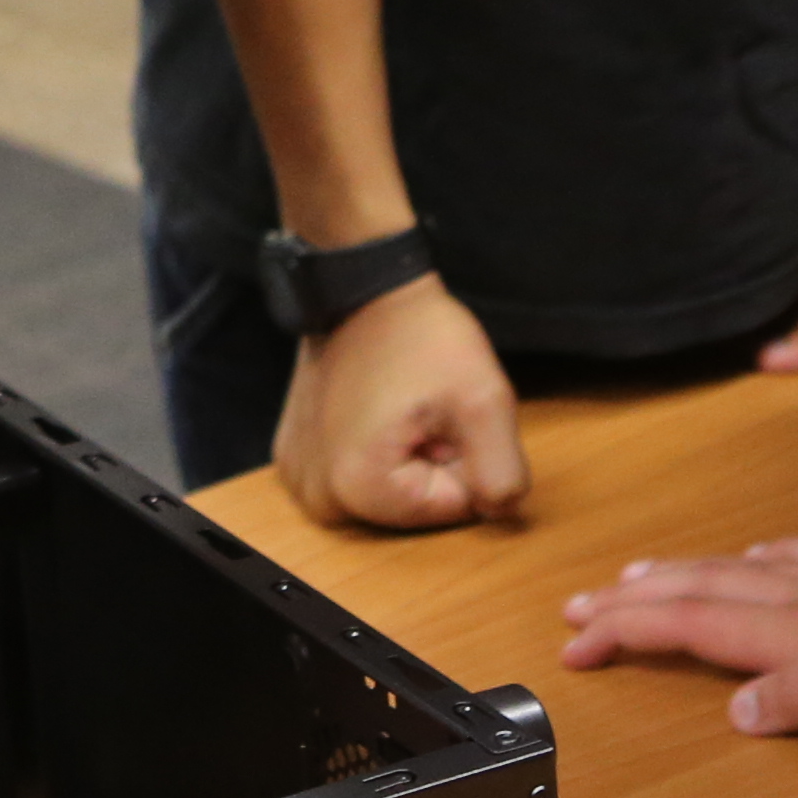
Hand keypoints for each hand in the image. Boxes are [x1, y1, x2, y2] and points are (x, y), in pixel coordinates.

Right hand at [272, 278, 530, 528]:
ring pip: (387, 491)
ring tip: (399, 403)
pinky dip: (372, 447)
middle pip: (414, 505)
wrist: (363, 284)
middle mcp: (319, 495)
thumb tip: (499, 513)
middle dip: (435, 460)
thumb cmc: (419, 334)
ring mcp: (300, 476)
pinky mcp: (294, 456)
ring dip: (407, 455)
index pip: (454, 506)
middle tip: (424, 405)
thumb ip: (503, 472)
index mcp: (360, 488)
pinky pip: (354, 473)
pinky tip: (373, 405)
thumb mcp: (483, 399)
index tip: (445, 411)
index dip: (467, 456)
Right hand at [557, 538, 797, 739]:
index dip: (631, 629)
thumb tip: (738, 710)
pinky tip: (752, 555)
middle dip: (633, 598)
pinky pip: (795, 558)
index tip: (580, 641)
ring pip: (739, 570)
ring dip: (678, 574)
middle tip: (578, 606)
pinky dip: (753, 560)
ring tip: (635, 574)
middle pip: (701, 590)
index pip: (694, 625)